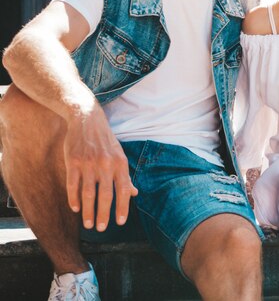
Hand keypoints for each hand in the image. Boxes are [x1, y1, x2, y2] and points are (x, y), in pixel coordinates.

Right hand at [63, 105, 137, 231]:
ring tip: (87, 224)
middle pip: (106, 195)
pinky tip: (75, 208)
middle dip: (103, 214)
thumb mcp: (120, 155)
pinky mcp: (73, 161)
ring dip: (88, 211)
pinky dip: (74, 198)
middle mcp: (106, 164)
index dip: (122, 207)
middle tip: (101, 228)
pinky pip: (73, 185)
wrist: (87, 119)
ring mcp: (89, 163)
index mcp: (121, 163)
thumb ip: (125, 176)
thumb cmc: (106, 141)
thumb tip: (134, 194)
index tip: (120, 222)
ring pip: (88, 193)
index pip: (124, 190)